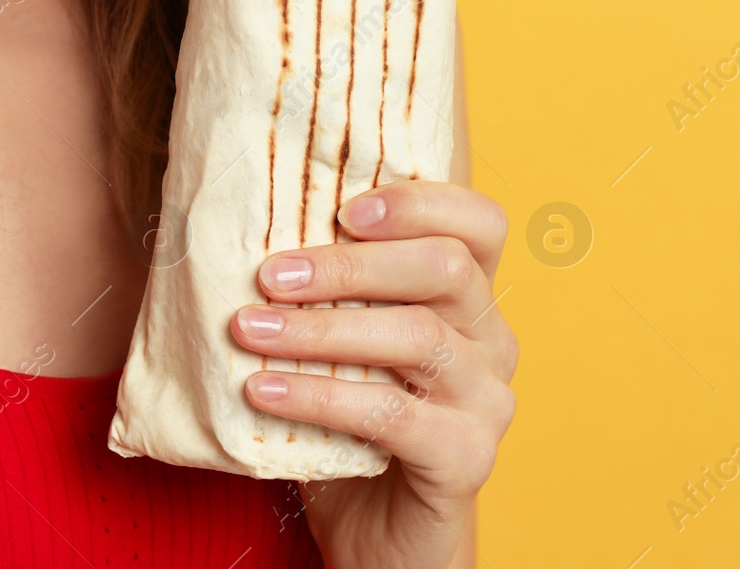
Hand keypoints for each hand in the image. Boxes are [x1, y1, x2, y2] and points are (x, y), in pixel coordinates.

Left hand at [230, 181, 517, 568]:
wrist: (384, 542)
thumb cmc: (355, 431)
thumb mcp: (345, 351)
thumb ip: (329, 298)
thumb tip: (245, 239)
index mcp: (474, 301)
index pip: (479, 224)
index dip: (420, 203)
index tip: (345, 209)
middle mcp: (494, 343)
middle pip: (445, 268)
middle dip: (351, 264)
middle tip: (272, 274)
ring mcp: (487, 402)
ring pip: (415, 336)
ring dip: (322, 330)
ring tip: (251, 329)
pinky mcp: (466, 458)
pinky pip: (390, 412)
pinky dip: (319, 396)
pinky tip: (263, 390)